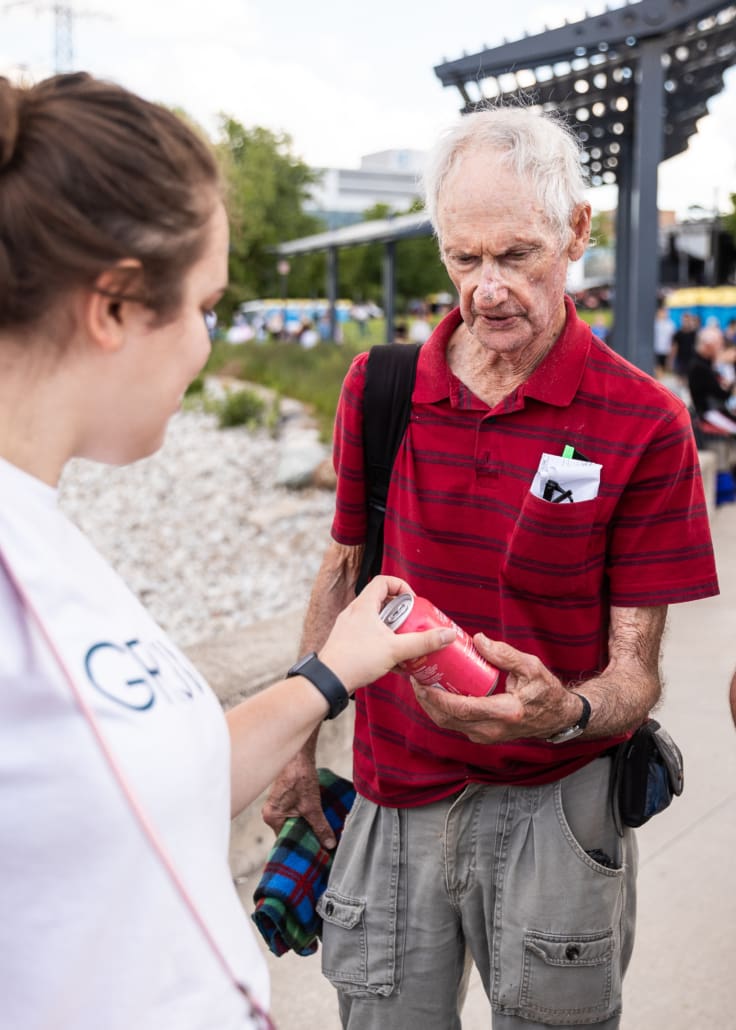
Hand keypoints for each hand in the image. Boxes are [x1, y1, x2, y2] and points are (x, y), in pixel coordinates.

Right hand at [262, 751, 336, 848]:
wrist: (299, 753)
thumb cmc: (300, 777)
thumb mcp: (312, 806)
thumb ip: (320, 826)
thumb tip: (329, 844)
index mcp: (272, 816)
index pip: (286, 840)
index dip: (301, 847)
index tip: (314, 856)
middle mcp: (271, 812)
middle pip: (290, 832)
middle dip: (305, 838)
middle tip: (322, 849)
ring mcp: (278, 805)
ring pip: (294, 823)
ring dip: (307, 828)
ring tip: (322, 837)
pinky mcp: (286, 798)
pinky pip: (295, 814)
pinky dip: (306, 818)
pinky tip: (318, 822)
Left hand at [319, 575, 454, 693]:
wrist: (329, 680)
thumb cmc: (357, 659)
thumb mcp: (395, 649)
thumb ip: (423, 642)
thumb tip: (447, 634)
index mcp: (364, 605)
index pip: (383, 581)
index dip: (401, 587)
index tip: (413, 603)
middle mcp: (354, 612)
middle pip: (381, 602)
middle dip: (400, 613)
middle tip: (412, 624)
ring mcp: (348, 627)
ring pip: (374, 620)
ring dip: (391, 629)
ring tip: (404, 644)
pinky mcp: (345, 642)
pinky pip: (367, 635)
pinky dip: (381, 642)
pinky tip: (392, 661)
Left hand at [411, 634, 581, 744]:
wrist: (557, 717)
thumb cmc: (546, 691)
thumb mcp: (531, 667)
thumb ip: (504, 654)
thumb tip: (477, 640)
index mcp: (505, 712)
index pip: (463, 709)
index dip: (438, 697)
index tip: (422, 682)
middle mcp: (493, 730)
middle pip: (449, 719)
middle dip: (427, 700)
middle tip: (415, 679)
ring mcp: (487, 736)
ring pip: (449, 724)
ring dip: (432, 706)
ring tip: (421, 683)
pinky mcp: (483, 735)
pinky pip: (456, 724)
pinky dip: (442, 710)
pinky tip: (436, 693)